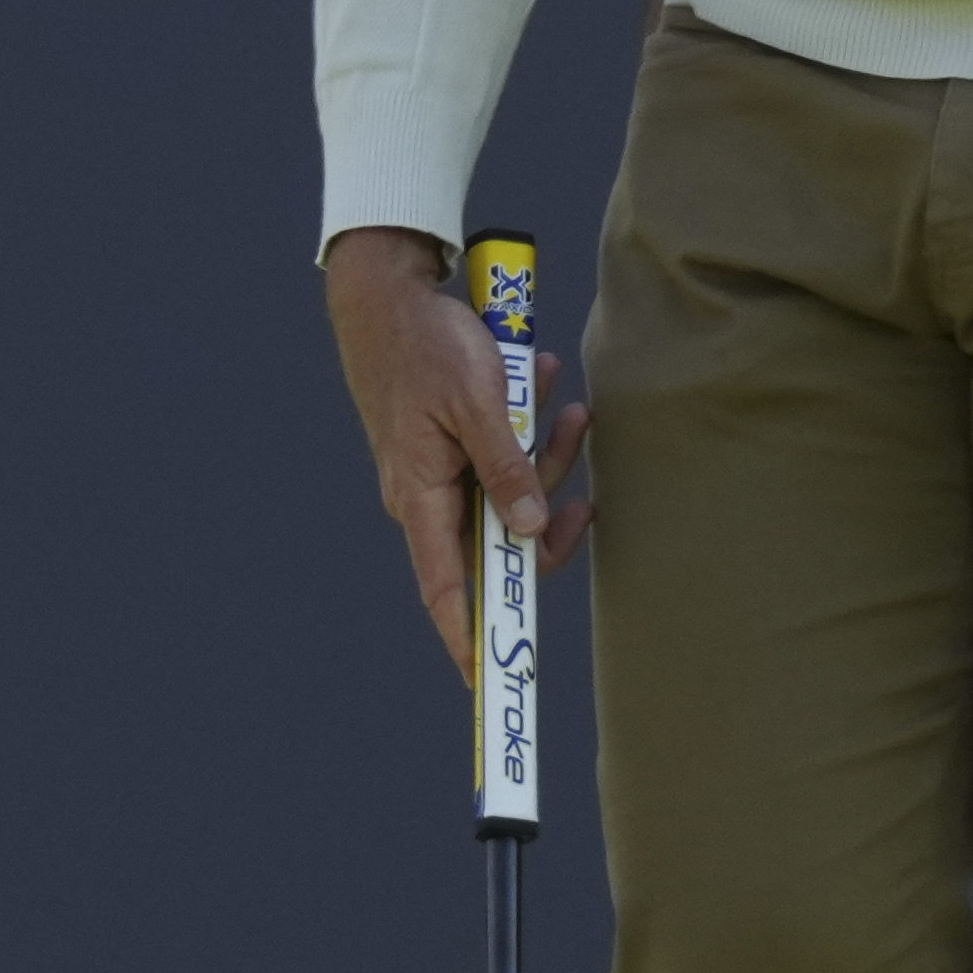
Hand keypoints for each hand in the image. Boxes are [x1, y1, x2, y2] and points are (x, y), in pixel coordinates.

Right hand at [324, 230, 593, 666]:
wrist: (389, 291)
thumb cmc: (423, 344)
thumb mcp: (475, 403)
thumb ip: (506, 466)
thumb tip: (530, 529)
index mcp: (420, 498)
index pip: (443, 590)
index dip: (467, 638)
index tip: (488, 680)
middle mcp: (428, 495)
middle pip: (499, 539)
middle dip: (546, 513)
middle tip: (584, 494)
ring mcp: (441, 470)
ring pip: (509, 493)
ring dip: (547, 458)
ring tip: (569, 410)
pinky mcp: (454, 442)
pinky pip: (502, 455)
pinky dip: (528, 430)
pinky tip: (542, 387)